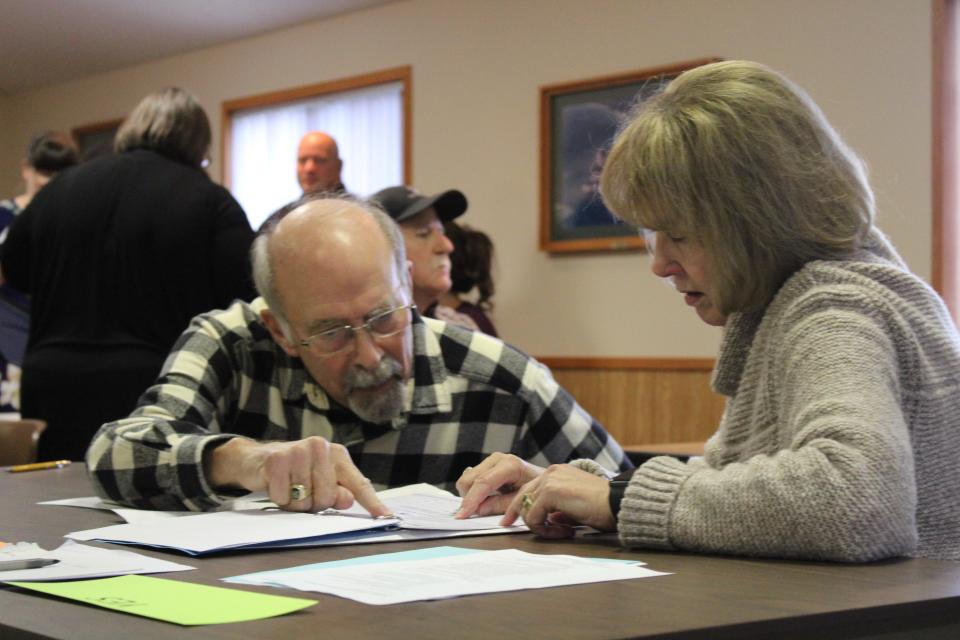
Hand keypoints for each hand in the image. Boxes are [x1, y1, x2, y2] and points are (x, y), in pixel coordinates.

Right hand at [205, 436, 390, 515]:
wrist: (257, 459)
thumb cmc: (295, 474)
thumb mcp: (319, 483)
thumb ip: (337, 493)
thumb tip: (347, 500)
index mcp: (338, 455)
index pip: (359, 483)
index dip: (373, 503)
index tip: (388, 518)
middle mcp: (321, 448)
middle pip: (328, 498)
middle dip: (314, 504)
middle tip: (302, 492)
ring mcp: (299, 451)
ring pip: (305, 501)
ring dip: (294, 504)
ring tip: (289, 487)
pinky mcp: (278, 460)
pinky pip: (284, 498)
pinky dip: (278, 499)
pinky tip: (275, 485)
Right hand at [454, 452, 543, 517]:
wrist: (547, 480)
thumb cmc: (539, 491)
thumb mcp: (522, 501)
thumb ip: (500, 505)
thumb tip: (479, 510)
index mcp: (510, 465)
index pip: (483, 483)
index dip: (471, 500)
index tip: (461, 516)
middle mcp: (498, 459)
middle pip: (469, 479)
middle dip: (468, 498)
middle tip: (474, 515)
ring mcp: (492, 460)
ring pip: (467, 478)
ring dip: (469, 495)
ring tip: (483, 506)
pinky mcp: (488, 465)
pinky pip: (472, 478)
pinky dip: (473, 490)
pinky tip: (483, 498)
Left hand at [502, 464, 615, 537]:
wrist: (616, 503)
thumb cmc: (602, 506)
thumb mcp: (574, 506)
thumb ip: (558, 509)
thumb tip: (549, 520)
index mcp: (557, 473)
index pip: (529, 489)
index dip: (518, 506)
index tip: (510, 519)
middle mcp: (551, 473)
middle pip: (522, 496)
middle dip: (513, 514)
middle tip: (506, 526)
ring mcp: (549, 480)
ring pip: (527, 509)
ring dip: (540, 526)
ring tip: (561, 532)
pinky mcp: (550, 491)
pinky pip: (534, 517)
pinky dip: (544, 529)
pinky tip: (564, 531)